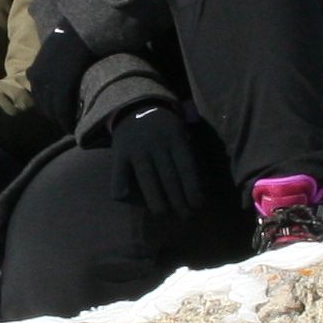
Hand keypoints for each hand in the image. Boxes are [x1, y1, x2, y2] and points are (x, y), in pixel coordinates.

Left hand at [24, 25, 89, 132]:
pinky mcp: (62, 86)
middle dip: (54, 116)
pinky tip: (72, 127)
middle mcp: (37, 79)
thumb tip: (58, 73)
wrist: (79, 28)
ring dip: (60, 121)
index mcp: (34, 72)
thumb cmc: (70, 36)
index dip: (48, 108)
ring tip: (70, 127)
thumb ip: (50, 66)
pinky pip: (63, 109)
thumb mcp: (52, 52)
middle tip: (65, 124)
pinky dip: (67, 120)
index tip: (57, 115)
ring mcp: (48, 83)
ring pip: (53, 111)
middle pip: (44, 106)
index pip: (38, 97)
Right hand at [106, 105, 216, 222]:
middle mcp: (156, 143)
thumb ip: (190, 156)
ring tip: (165, 214)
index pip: (187, 169)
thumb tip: (203, 189)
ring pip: (147, 183)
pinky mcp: (119, 155)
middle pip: (169, 179)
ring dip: (158, 204)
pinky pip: (120, 180)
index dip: (193, 191)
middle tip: (186, 217)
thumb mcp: (182, 134)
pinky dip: (125, 193)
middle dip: (180, 203)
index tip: (198, 207)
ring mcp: (136, 149)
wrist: (135, 106)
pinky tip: (135, 201)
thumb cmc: (165, 128)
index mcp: (176, 137)